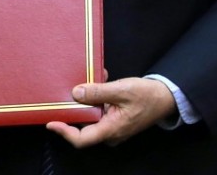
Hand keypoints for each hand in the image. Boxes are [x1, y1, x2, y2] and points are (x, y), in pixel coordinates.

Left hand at [47, 77, 177, 147]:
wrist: (166, 96)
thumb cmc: (147, 96)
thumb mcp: (122, 90)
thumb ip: (98, 92)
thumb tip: (76, 93)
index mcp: (111, 129)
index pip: (82, 139)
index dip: (64, 132)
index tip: (51, 122)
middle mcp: (109, 131)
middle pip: (82, 125)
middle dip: (73, 107)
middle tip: (64, 91)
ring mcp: (112, 125)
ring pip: (90, 114)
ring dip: (86, 97)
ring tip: (88, 78)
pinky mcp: (114, 117)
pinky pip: (98, 108)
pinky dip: (96, 95)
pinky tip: (99, 78)